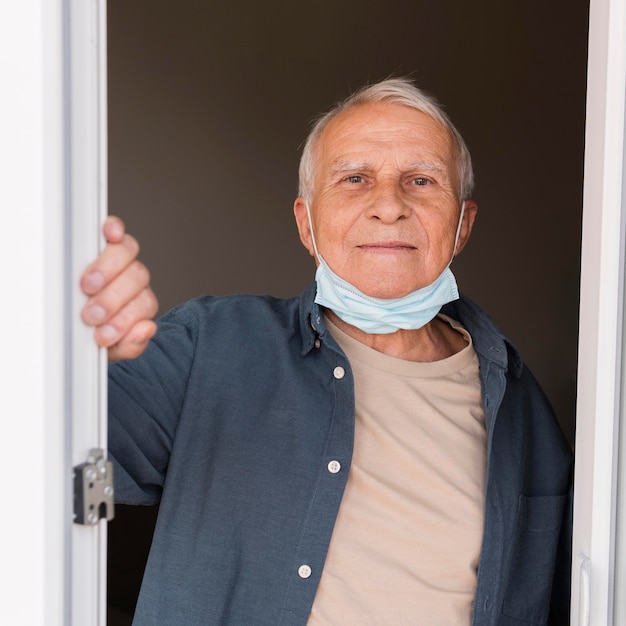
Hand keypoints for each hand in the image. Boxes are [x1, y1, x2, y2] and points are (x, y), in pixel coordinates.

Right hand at [80, 216, 158, 360]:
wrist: (76, 324)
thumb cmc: (93, 330)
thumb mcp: (110, 347)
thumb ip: (131, 344)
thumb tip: (147, 329)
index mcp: (138, 303)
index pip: (145, 303)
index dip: (126, 318)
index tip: (103, 334)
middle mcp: (133, 279)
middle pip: (137, 277)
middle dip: (113, 299)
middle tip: (92, 314)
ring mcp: (119, 258)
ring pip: (126, 253)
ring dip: (107, 270)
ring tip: (87, 287)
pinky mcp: (102, 240)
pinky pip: (115, 229)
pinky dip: (115, 229)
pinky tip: (111, 233)